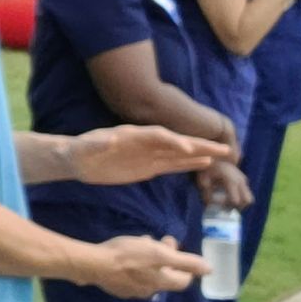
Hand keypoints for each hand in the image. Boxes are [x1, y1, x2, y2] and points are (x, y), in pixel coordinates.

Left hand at [68, 125, 230, 185]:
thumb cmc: (79, 150)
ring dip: (200, 154)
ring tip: (223, 155)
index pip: (157, 136)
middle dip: (199, 144)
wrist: (76, 159)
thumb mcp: (85, 147)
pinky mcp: (147, 167)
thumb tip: (109, 139)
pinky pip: (171, 165)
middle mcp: (145, 143)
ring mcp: (148, 154)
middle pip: (176, 142)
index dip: (172, 141)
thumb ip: (98, 143)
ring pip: (179, 154)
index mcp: (132, 135)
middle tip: (223, 148)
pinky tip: (204, 165)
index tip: (187, 148)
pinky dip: (188, 165)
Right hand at [84, 234, 208, 298]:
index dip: (185, 265)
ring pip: (149, 275)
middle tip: (159, 241)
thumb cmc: (129, 256)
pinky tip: (125, 255)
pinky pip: (133, 276)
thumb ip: (186, 262)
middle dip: (166, 259)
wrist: (95, 264)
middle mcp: (150, 291)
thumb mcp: (160, 254)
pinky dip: (135, 266)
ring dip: (150, 260)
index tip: (175, 249)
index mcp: (162, 283)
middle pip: (165, 276)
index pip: (184, 280)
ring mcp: (132, 291)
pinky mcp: (118, 287)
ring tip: (141, 243)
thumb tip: (211, 270)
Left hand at [198, 159, 251, 209]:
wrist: (214, 156)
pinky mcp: (244, 180)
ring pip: (249, 198)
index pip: (235, 201)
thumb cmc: (207, 168)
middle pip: (247, 201)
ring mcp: (243, 180)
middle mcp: (240, 180)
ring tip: (226, 202)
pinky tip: (227, 196)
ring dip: (240, 204)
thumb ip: (206, 193)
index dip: (227, 207)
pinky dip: (239, 198)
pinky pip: (246, 194)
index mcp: (231, 180)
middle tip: (226, 208)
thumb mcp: (203, 180)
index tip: (218, 206)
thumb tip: (209, 204)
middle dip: (238, 207)